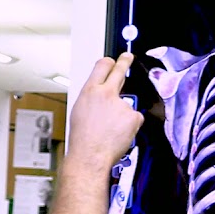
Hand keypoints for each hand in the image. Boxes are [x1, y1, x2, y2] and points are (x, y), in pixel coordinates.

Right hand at [66, 53, 143, 169]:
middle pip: (119, 71)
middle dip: (124, 62)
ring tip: (111, 130)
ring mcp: (121, 104)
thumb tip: (99, 97)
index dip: (109, 62)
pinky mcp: (133, 115)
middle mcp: (106, 94)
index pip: (101, 68)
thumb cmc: (83, 139)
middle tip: (127, 57)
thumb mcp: (79, 111)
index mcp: (89, 92)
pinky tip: (119, 134)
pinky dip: (130, 126)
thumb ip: (92, 99)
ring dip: (122, 116)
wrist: (90, 156)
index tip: (113, 59)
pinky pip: (135, 119)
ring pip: (127, 105)